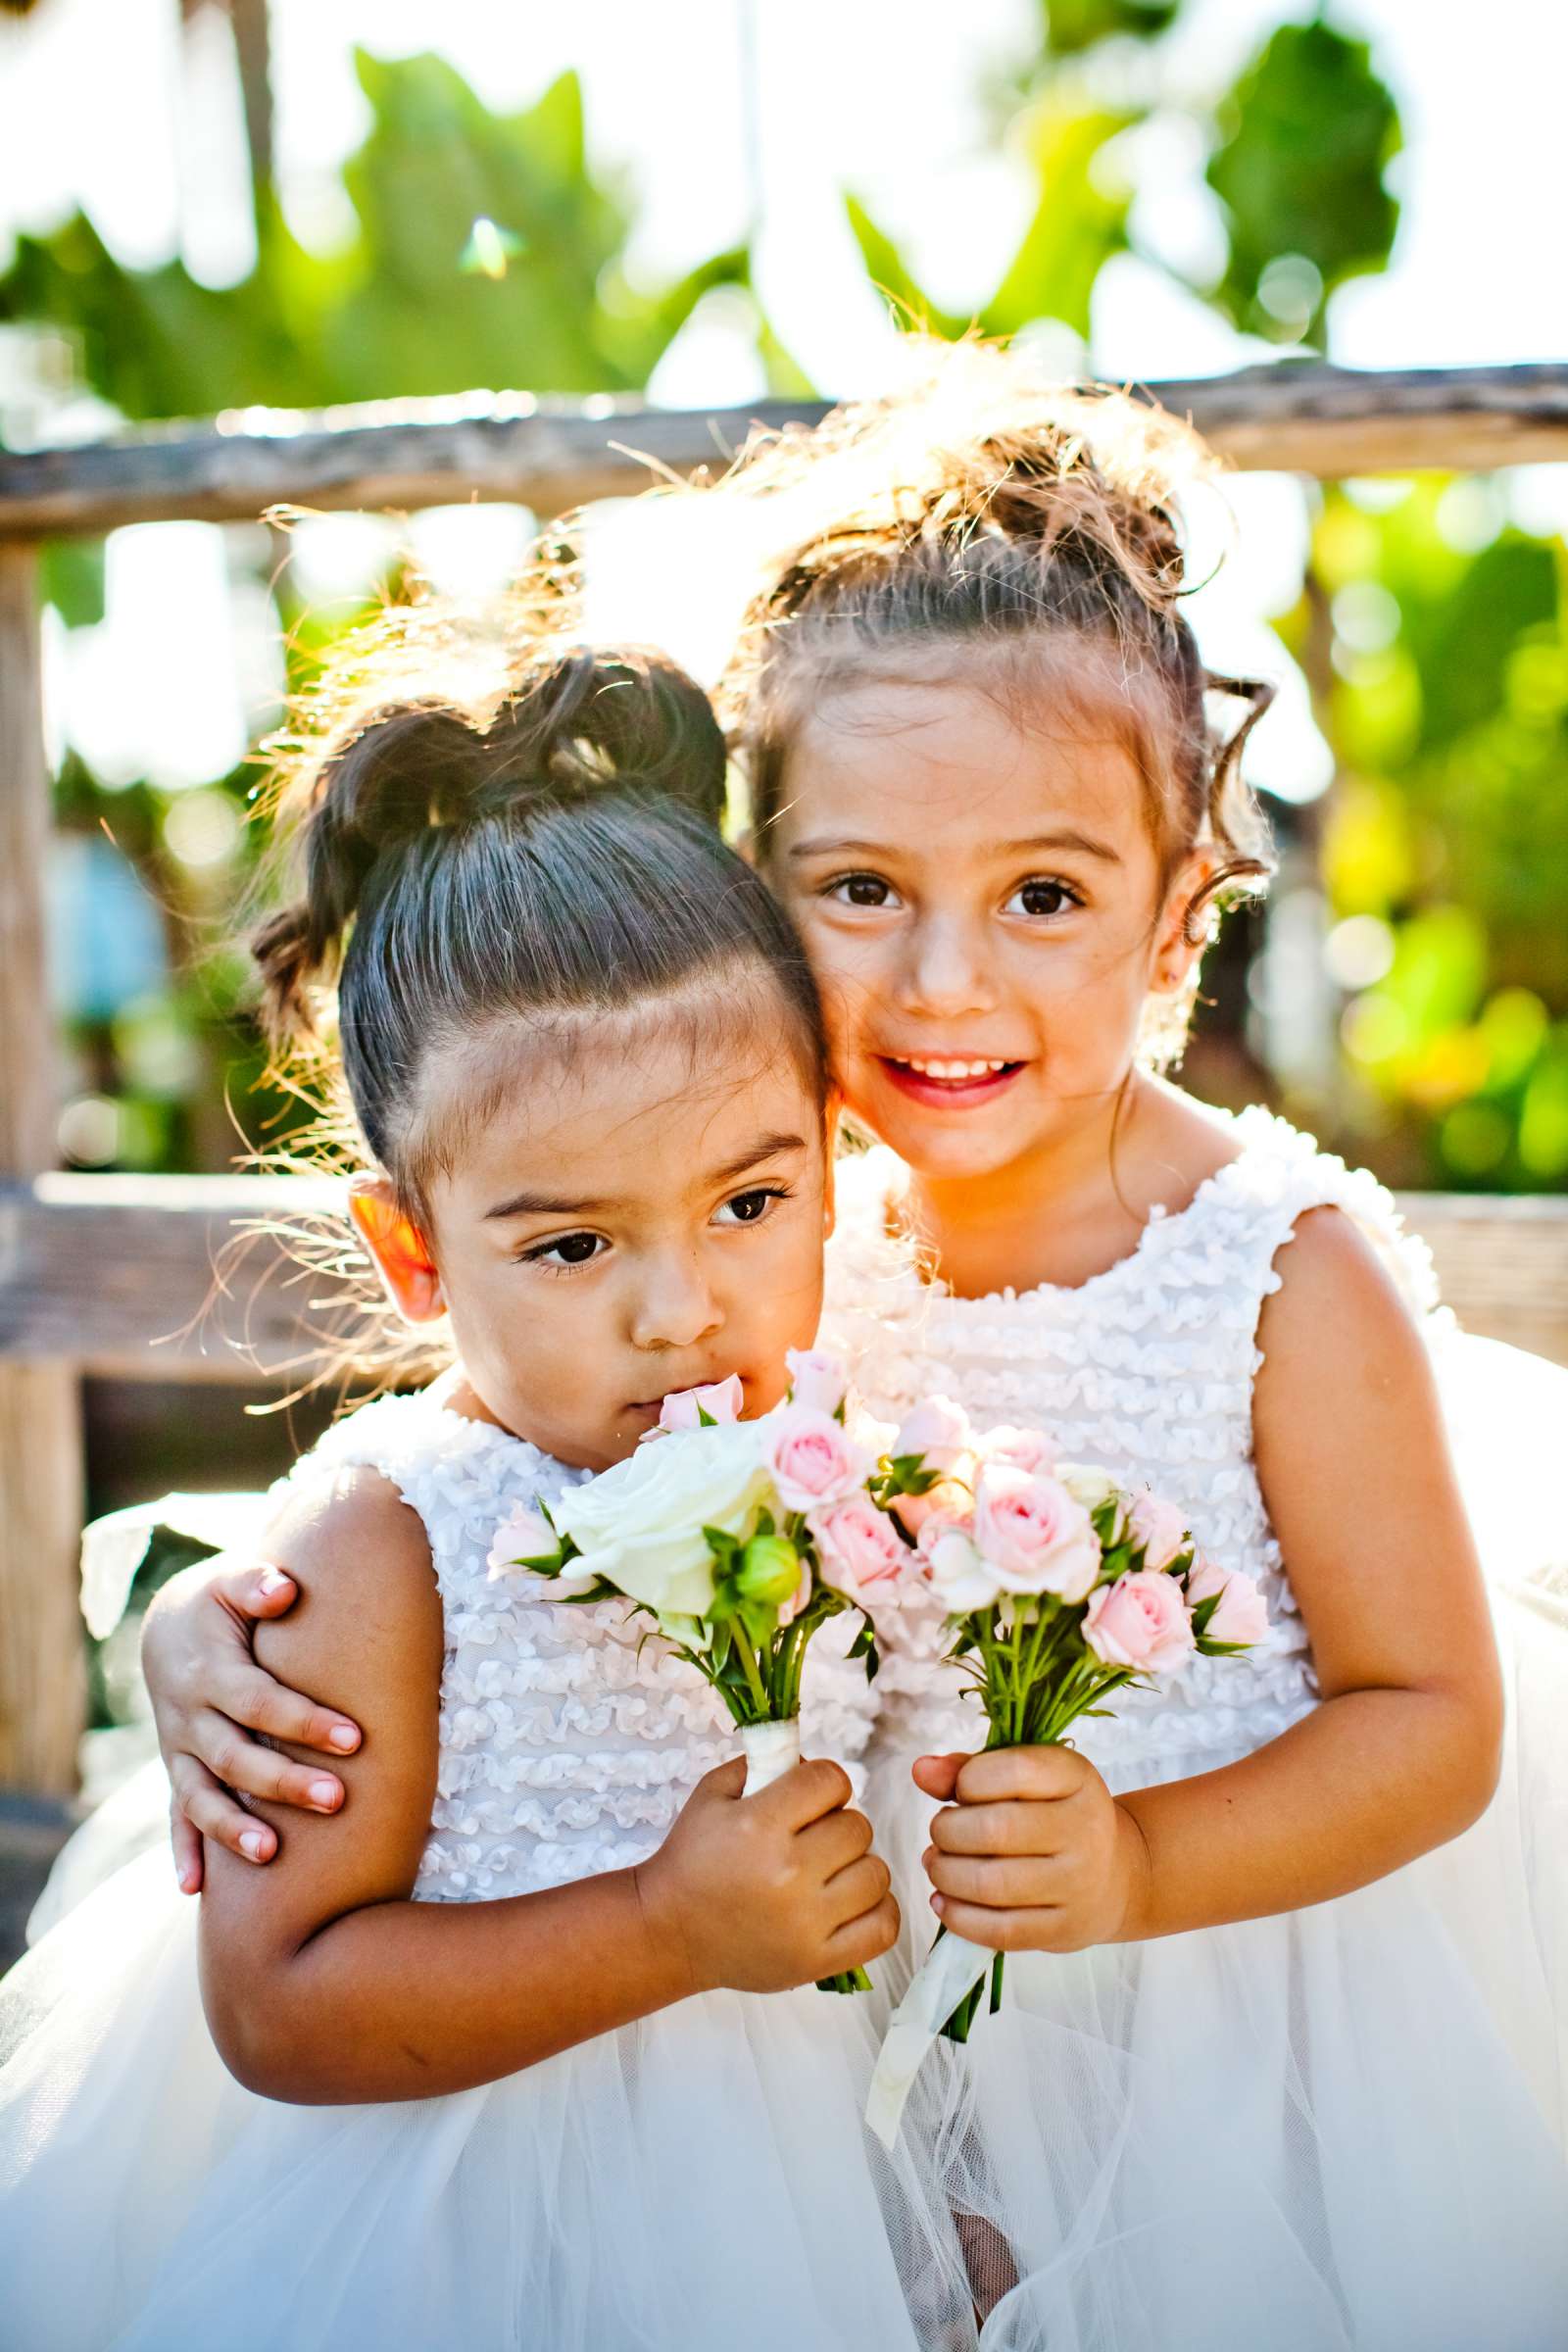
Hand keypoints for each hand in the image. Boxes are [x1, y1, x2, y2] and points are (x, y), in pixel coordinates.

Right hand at [141, 1553, 362, 1890]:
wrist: (168, 1625)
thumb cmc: (222, 1602)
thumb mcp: (232, 1579)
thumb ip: (257, 1581)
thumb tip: (283, 1589)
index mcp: (210, 1670)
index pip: (259, 1702)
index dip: (303, 1721)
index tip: (355, 1738)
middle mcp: (189, 1716)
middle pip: (235, 1757)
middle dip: (284, 1781)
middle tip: (337, 1798)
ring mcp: (180, 1749)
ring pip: (202, 1796)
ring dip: (232, 1828)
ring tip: (271, 1853)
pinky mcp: (179, 1771)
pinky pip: (176, 1815)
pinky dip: (182, 1851)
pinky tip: (194, 1890)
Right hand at [637, 1755, 898, 1994]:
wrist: (669, 1932)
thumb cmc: (693, 1858)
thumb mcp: (713, 1794)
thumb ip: (763, 1763)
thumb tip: (813, 1763)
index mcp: (758, 1825)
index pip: (831, 1781)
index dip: (823, 1782)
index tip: (808, 1797)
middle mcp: (787, 1873)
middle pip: (858, 1826)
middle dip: (838, 1824)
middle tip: (812, 1837)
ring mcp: (806, 1923)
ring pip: (877, 1874)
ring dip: (858, 1867)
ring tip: (829, 1872)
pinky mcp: (817, 1961)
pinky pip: (884, 1927)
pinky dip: (876, 1910)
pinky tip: (850, 1902)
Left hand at [914, 1746, 1150, 1953]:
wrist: (1114, 1876)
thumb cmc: (1053, 1816)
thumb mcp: (1026, 1780)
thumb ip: (969, 1769)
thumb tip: (921, 1770)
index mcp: (1076, 1778)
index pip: (1013, 1770)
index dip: (968, 1780)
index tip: (961, 1791)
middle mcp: (1085, 1829)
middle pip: (995, 1830)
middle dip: (947, 1831)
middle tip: (941, 1833)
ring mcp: (1078, 1884)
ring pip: (992, 1884)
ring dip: (945, 1873)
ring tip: (937, 1864)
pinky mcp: (1064, 1929)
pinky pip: (1000, 1930)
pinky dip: (959, 1916)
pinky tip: (944, 1900)